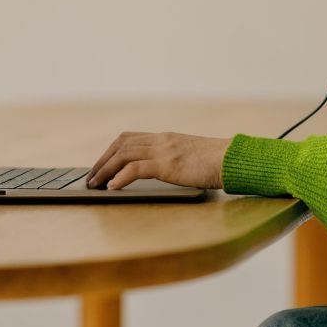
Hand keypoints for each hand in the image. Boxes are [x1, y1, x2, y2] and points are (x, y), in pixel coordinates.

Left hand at [86, 132, 230, 190]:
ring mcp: (164, 150)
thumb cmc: (220, 163)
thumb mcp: (193, 157)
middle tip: (92, 177)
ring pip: (123, 155)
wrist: (234, 160)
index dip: (111, 151)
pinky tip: (113, 188)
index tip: (102, 165)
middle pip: (121, 144)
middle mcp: (162, 140)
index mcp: (167, 138)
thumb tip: (169, 171)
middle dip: (102, 160)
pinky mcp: (168, 164)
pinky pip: (136, 169)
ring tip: (95, 184)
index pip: (129, 138)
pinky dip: (120, 177)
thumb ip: (177, 160)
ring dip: (105, 170)